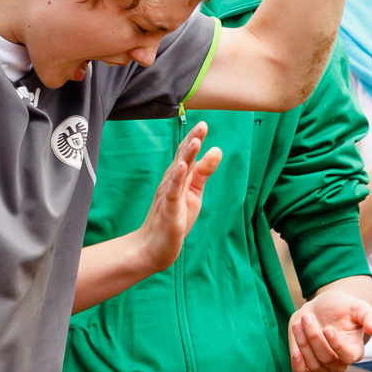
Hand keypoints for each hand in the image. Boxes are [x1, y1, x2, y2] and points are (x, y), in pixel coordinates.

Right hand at [133, 123, 221, 274]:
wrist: (153, 248)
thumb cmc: (174, 219)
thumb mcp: (193, 193)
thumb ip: (203, 172)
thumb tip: (217, 150)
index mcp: (178, 177)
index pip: (186, 154)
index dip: (195, 139)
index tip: (203, 124)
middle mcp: (171, 182)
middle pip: (182, 157)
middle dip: (192, 141)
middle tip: (203, 124)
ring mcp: (168, 195)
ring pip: (177, 171)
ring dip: (186, 156)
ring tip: (196, 140)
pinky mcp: (168, 209)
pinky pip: (172, 191)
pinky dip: (176, 177)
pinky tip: (181, 166)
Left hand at [288, 287, 371, 371]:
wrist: (320, 307)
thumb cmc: (341, 307)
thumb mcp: (356, 306)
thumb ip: (369, 315)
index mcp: (354, 350)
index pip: (349, 357)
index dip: (337, 345)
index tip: (327, 328)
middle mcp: (339, 362)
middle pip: (327, 360)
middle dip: (314, 338)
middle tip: (307, 317)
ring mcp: (322, 365)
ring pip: (314, 366)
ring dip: (303, 344)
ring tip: (299, 323)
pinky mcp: (306, 365)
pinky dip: (298, 368)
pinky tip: (296, 353)